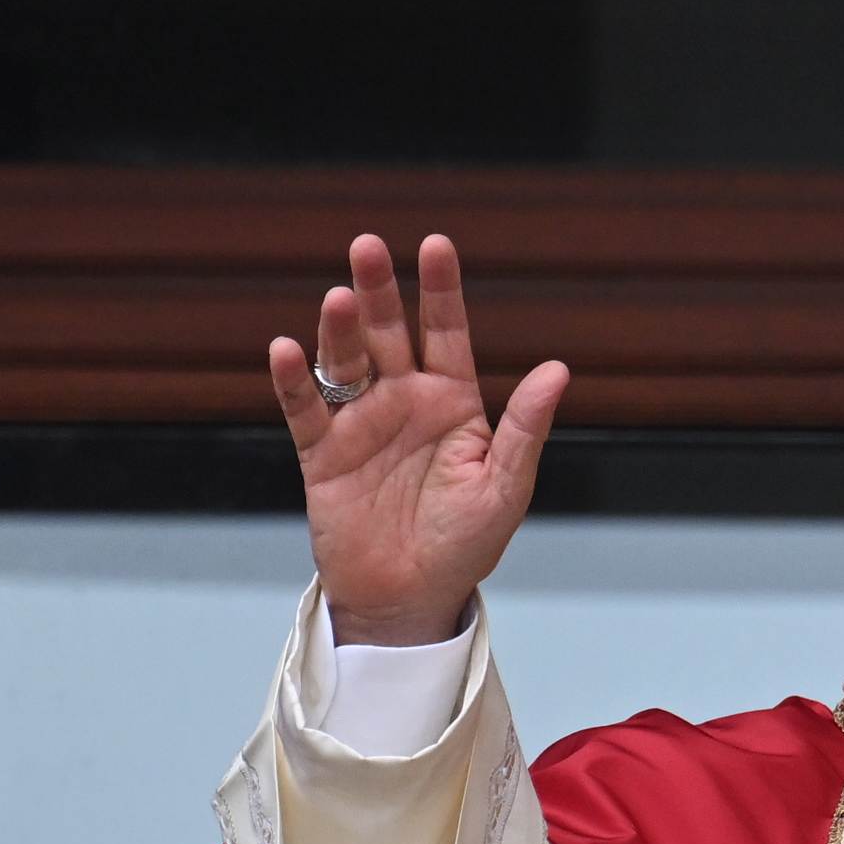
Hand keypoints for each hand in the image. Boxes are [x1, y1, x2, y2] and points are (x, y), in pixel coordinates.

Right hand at [266, 233, 569, 647]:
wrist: (411, 599)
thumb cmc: (465, 545)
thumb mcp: (505, 488)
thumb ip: (525, 429)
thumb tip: (557, 370)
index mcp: (453, 403)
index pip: (446, 333)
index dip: (440, 291)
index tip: (435, 245)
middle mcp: (404, 402)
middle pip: (387, 333)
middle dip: (378, 291)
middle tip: (367, 245)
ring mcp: (360, 424)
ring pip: (344, 363)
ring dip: (338, 330)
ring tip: (339, 298)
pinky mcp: (322, 454)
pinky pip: (305, 410)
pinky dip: (293, 380)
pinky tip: (286, 350)